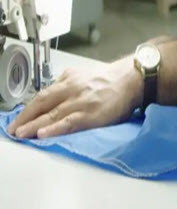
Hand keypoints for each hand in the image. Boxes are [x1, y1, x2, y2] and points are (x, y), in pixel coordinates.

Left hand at [7, 56, 142, 139]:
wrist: (130, 80)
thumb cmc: (108, 80)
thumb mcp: (82, 75)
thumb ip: (66, 83)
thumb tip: (50, 95)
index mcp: (68, 79)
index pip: (42, 94)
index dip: (27, 108)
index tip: (17, 119)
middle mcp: (71, 88)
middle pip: (42, 103)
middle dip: (25, 118)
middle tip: (13, 130)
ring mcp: (80, 102)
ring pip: (52, 114)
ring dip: (33, 125)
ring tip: (21, 134)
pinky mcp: (90, 114)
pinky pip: (68, 122)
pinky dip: (54, 128)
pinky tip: (43, 133)